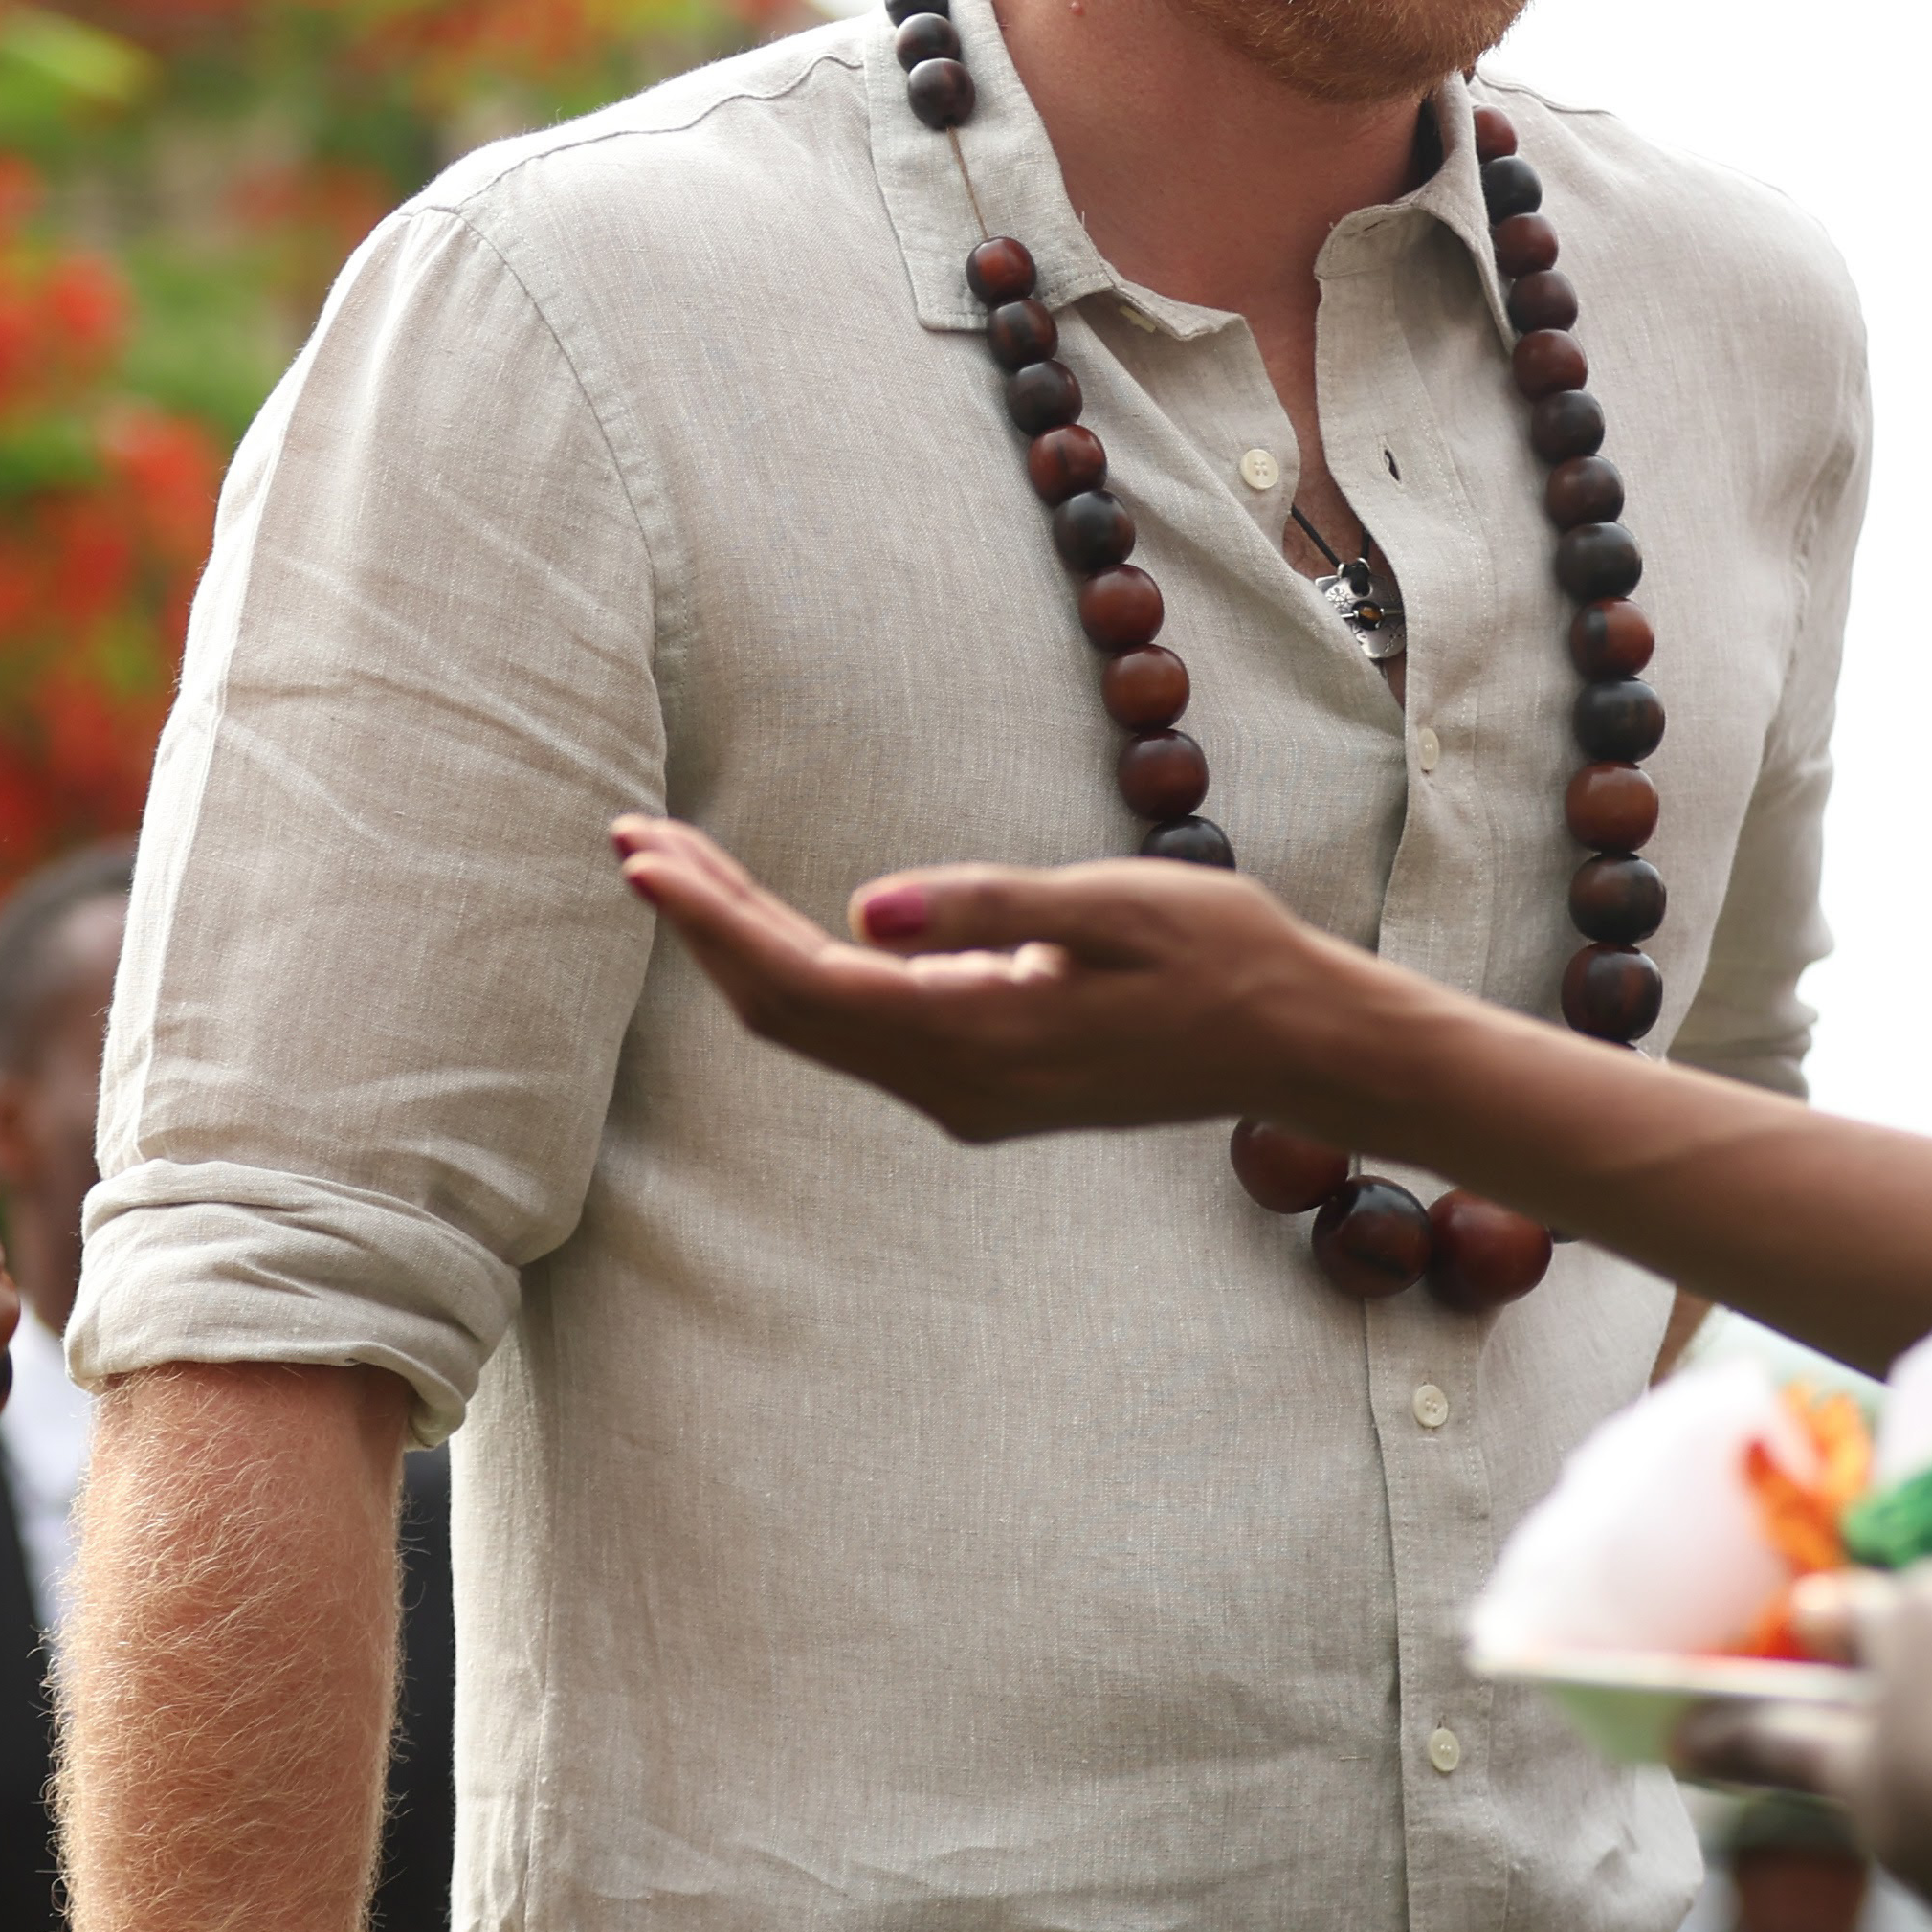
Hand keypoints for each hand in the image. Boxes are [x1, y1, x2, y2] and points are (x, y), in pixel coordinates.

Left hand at [607, 818, 1343, 1145]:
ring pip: (816, 1022)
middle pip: (787, 1007)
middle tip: (630, 837)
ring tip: (676, 865)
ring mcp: (965, 1094)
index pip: (803, 980)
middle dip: (702, 923)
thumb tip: (863, 910)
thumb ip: (988, 909)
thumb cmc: (1224, 958)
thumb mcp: (1114, 908)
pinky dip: (796, 968)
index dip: (710, 918)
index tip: (642, 854)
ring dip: (741, 945)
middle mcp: (954, 1085)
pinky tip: (768, 916)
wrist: (1301, 1048)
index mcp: (977, 1039)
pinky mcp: (983, 1083)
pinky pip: (859, 1030)